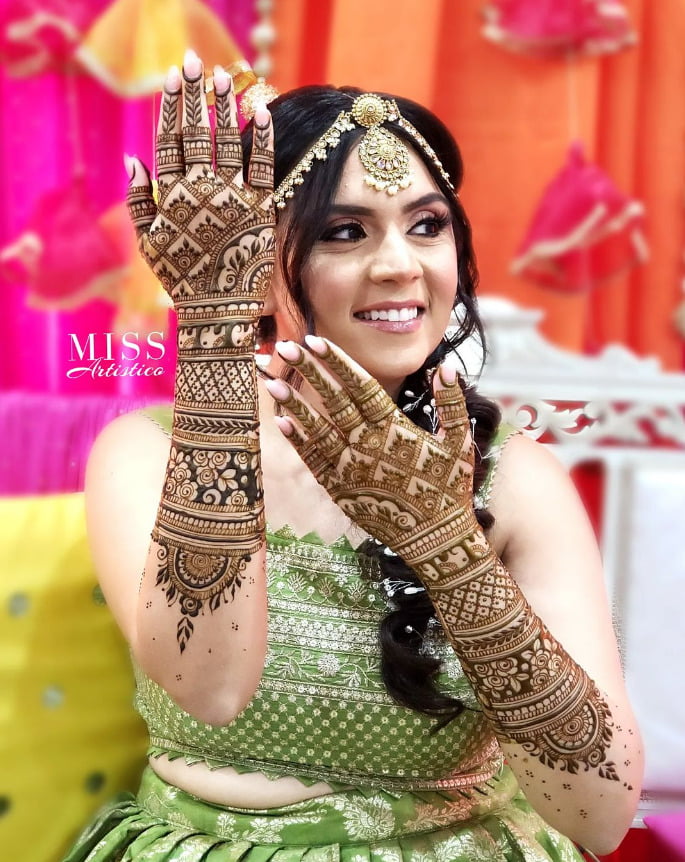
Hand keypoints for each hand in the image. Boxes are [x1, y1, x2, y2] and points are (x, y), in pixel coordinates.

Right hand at [125, 51, 273, 348]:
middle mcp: (200, 192)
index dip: (171, 106)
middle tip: (195, 62)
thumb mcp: (150, 243)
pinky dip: (261, 138)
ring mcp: (231, 200)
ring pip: (227, 142)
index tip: (174, 77)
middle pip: (195, 133)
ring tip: (226, 75)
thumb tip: (132, 159)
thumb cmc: (182, 279)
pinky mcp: (259, 211)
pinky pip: (261, 167)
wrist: (217, 312)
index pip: (169, 140)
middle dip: (194, 94)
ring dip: (225, 106)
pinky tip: (261, 110)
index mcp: (171, 197)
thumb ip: (140, 201)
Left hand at [266, 337, 486, 577]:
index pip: (360, 386)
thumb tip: (444, 366)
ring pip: (317, 429)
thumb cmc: (449, 488)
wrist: (434, 540)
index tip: (316, 342)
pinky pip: (315, 461)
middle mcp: (367, 445)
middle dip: (310, 372)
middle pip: (333, 400)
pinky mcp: (341, 490)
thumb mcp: (459, 443)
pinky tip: (282, 423)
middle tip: (287, 347)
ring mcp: (350, 469)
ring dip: (294, 405)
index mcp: (394, 428)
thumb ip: (451, 403)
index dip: (337, 363)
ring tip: (273, 382)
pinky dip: (298, 441)